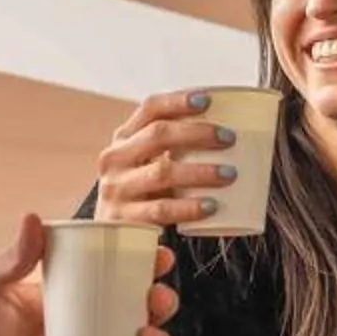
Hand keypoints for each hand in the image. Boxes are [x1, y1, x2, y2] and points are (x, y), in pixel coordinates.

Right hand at [95, 90, 245, 228]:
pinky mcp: (124, 218)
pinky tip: (210, 206)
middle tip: (229, 138)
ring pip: (162, 172)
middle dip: (197, 133)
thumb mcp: (146, 163)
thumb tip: (221, 129)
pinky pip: (161, 209)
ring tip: (229, 174)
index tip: (206, 100)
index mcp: (124, 138)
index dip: (177, 101)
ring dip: (200, 172)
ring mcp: (117, 189)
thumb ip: (173, 147)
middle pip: (157, 135)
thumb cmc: (139, 190)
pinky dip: (188, 208)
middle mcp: (115, 159)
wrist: (106, 235)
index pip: (149, 109)